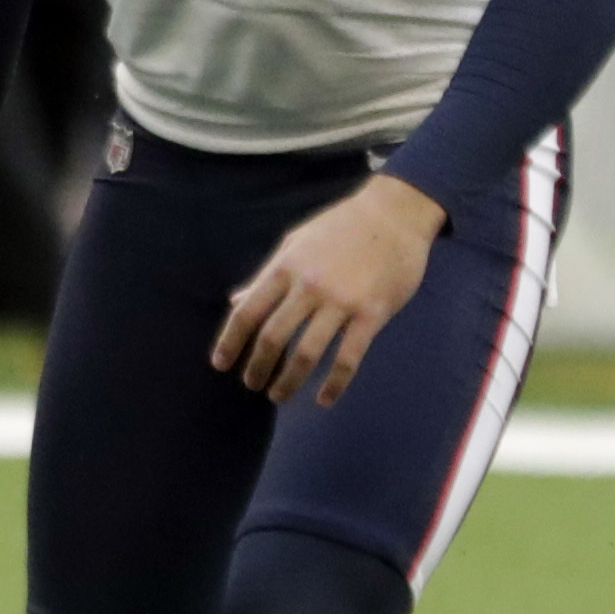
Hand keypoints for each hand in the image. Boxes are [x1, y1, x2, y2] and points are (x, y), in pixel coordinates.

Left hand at [215, 175, 445, 405]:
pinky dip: (333, 383)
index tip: (220, 364)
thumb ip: (266, 276)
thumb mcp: (295, 243)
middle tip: (251, 385)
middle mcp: (308, 286)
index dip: (230, 341)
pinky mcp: (372, 313)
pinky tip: (324, 399)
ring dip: (289, 380)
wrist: (394, 214)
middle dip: (257, 367)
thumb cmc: (340, 227)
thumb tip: (236, 301)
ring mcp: (341, 301)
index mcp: (285, 267)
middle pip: (272, 337)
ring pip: (306, 352)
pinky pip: (348, 358)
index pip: (248, 312)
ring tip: (279, 395)